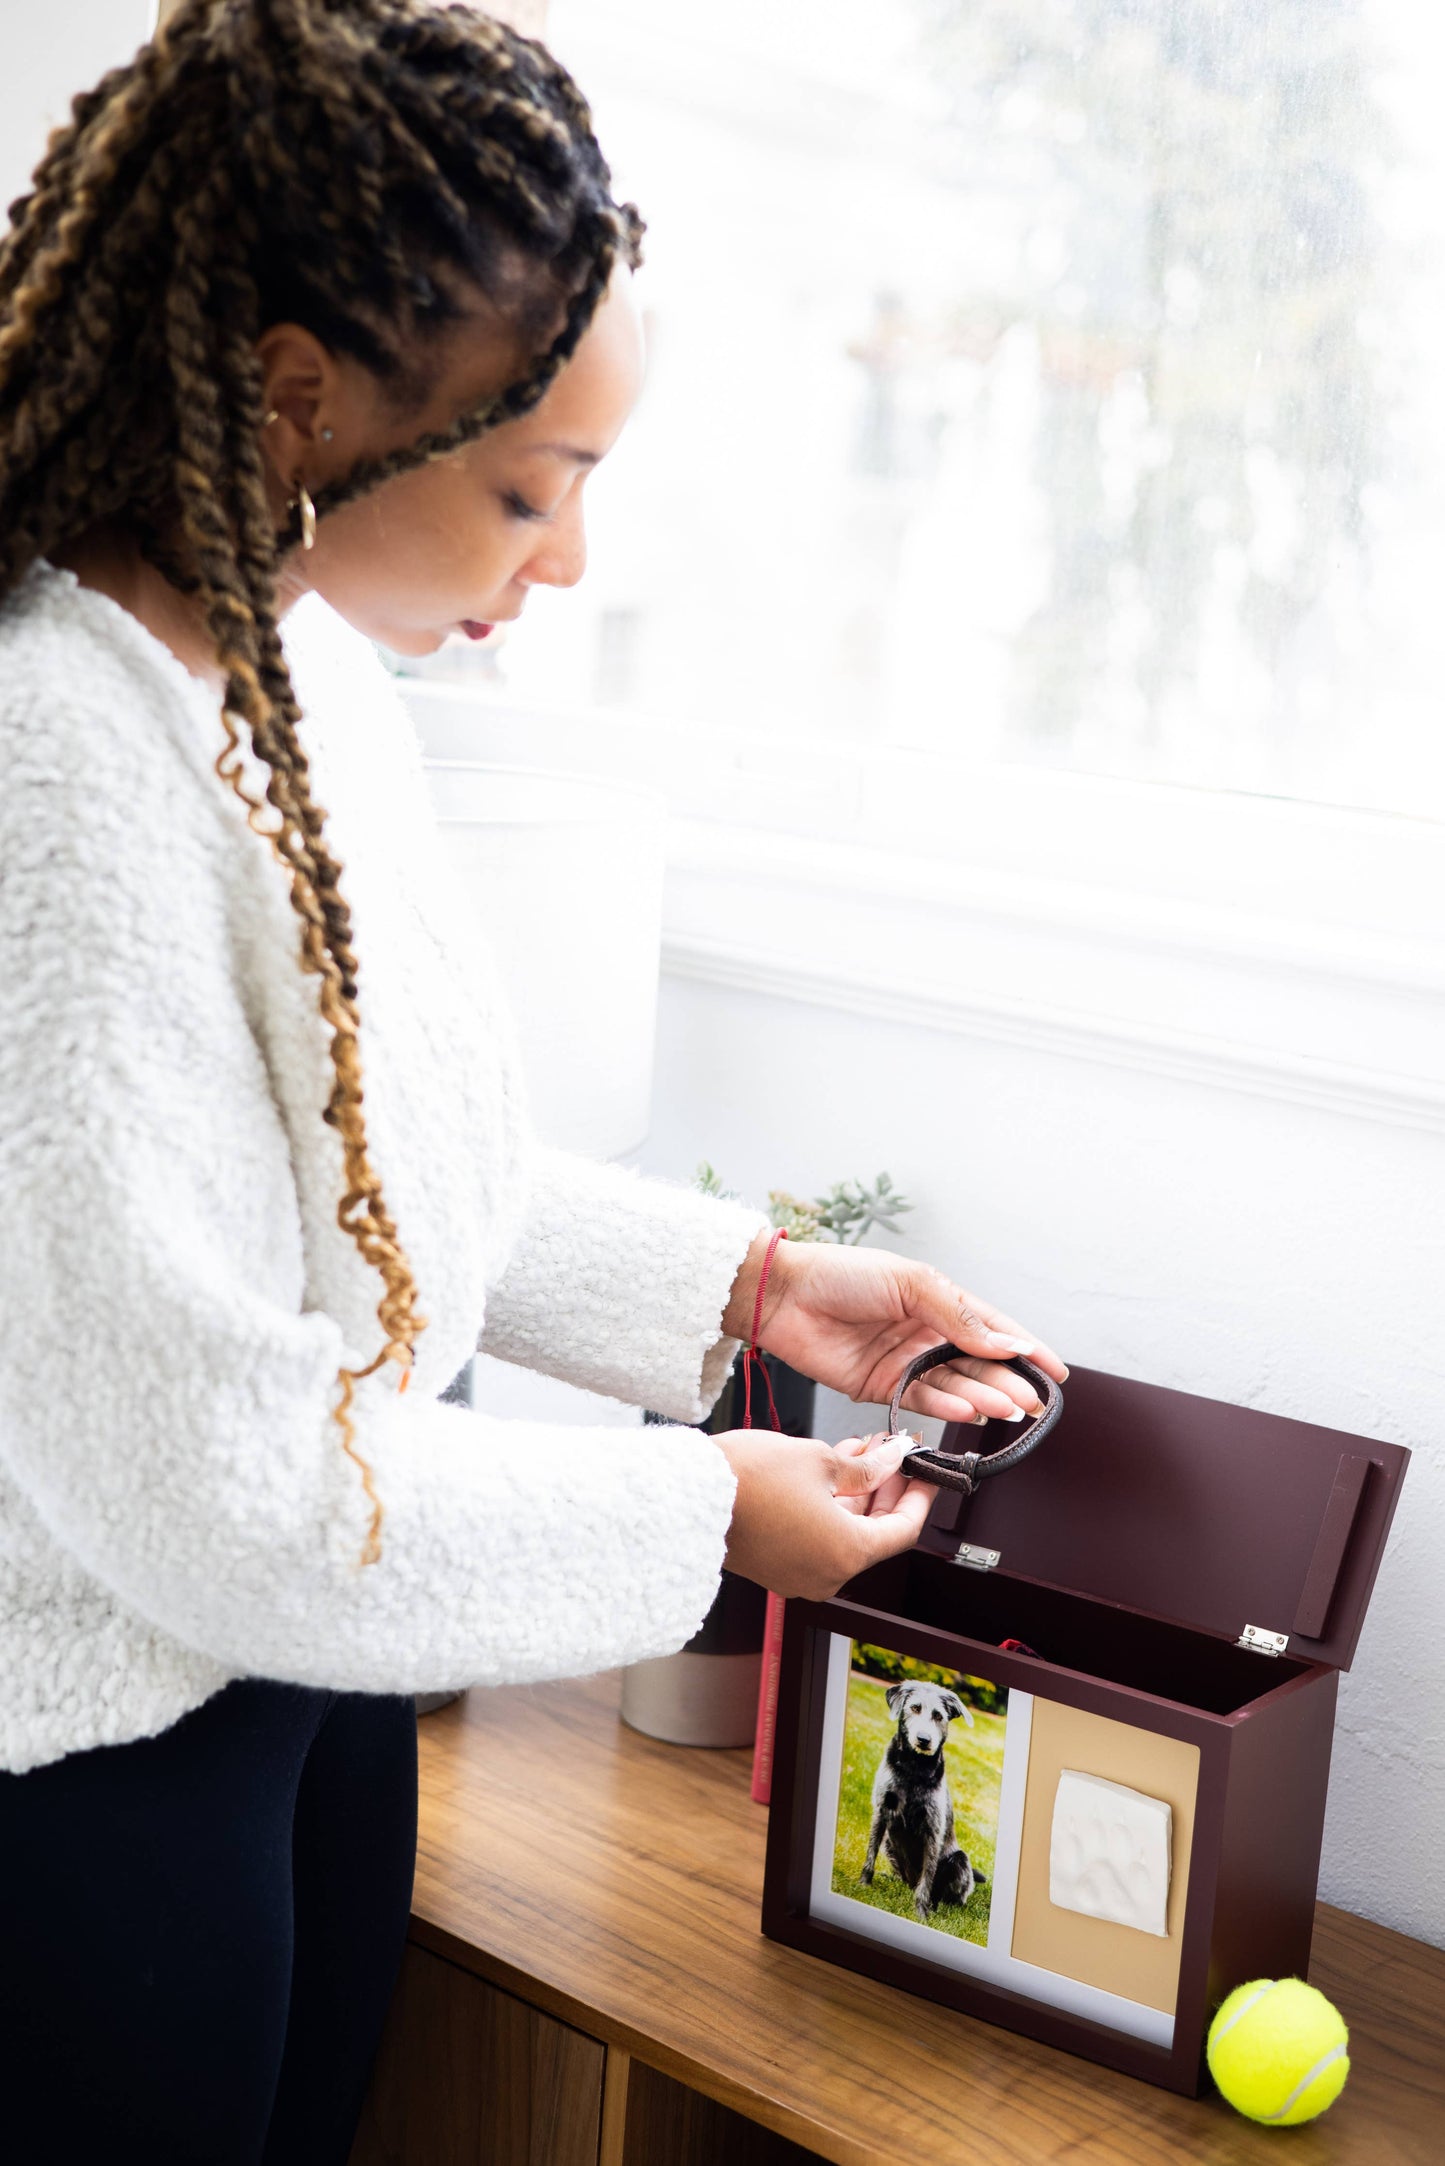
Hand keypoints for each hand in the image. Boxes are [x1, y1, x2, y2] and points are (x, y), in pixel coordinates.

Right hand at [711, 1428, 938, 1599]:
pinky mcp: (775, 1568)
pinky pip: (817, 1540)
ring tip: (857, 1452)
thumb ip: (865, 1467)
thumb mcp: (820, 1460)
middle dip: (884, 1489)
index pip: (903, 1530)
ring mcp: (799, 1576)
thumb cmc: (746, 1480)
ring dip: (855, 1495)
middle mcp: (826, 1575)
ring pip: (844, 1535)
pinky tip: (828, 1473)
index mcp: (846, 1554)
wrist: (685, 1496)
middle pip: (874, 1534)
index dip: (917, 1495)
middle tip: (889, 1454)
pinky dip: (829, 1510)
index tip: (923, 1470)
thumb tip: (892, 1460)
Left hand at [723, 1233, 1066, 1427]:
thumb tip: (1006, 1341)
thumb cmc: (841, 1275)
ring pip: (956, 1386)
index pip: (992, 1328)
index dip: (1025, 1348)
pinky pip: (923, 1400)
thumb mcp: (908, 1283)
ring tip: (1006, 1409)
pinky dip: (947, 1408)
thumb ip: (958, 1316)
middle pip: (978, 1364)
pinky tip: (968, 1412)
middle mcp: (926, 1334)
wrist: (783, 1296)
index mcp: (938, 1301)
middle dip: (1008, 1382)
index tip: (1055, 1372)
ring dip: (982, 1398)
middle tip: (1032, 1403)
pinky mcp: (882, 1387)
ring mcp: (906, 1362)